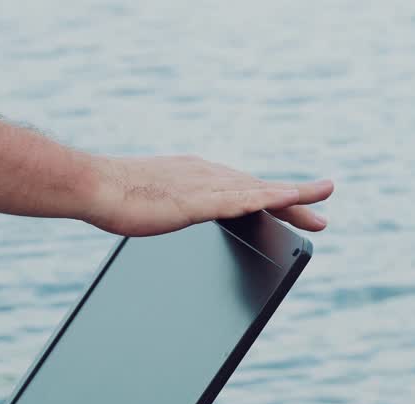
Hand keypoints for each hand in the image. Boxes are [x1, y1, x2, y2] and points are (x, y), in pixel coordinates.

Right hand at [82, 155, 334, 236]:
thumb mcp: (149, 202)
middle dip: (293, 202)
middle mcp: (206, 175)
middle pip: (259, 189)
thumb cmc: (110, 197)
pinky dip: (269, 199)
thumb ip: (167, 207)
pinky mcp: (198, 200)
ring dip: (293, 200)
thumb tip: (167, 215)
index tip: (291, 206)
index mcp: (195, 176)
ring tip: (321, 213)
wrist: (92, 185)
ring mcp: (204, 185)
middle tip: (322, 217)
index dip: (270, 197)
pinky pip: (242, 199)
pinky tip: (289, 201)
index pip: (242, 188)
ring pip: (259, 192)